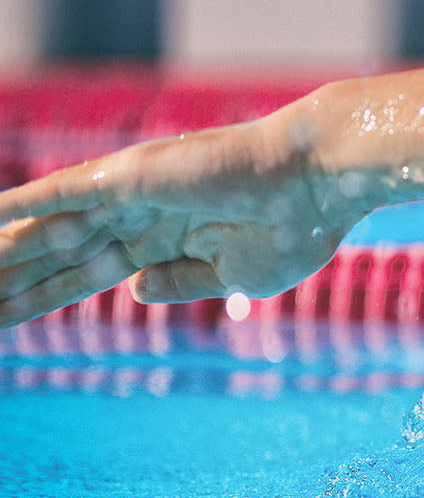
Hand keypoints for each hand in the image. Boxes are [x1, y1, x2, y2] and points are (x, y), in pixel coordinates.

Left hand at [0, 119, 367, 326]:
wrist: (318, 184)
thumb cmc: (295, 229)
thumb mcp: (235, 275)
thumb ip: (183, 282)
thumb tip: (134, 290)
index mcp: (166, 243)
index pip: (88, 278)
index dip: (44, 299)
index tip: (2, 320)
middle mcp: (138, 217)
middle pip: (56, 258)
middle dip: (13, 284)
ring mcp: (128, 196)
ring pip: (47, 232)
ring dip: (4, 256)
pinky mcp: (126, 178)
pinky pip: (56, 195)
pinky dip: (17, 206)